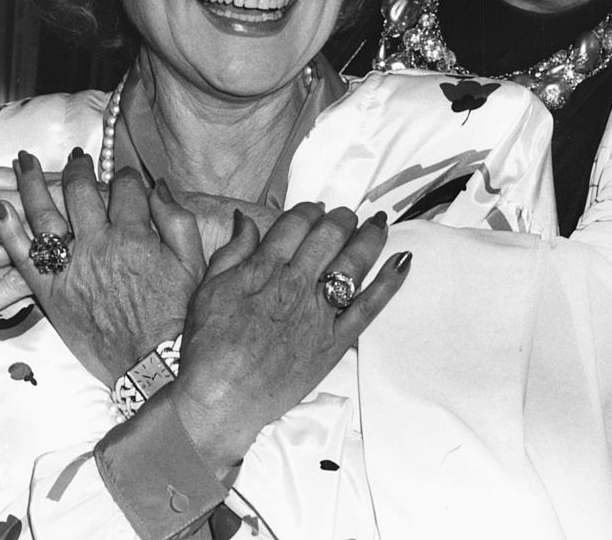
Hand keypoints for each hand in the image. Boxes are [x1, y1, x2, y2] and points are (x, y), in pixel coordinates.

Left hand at [0, 176, 277, 308]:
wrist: (151, 361)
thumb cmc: (175, 312)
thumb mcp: (192, 261)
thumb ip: (176, 218)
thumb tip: (159, 185)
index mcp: (135, 235)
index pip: (125, 187)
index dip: (126, 175)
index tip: (126, 176)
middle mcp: (98, 245)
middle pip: (81, 191)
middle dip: (79, 168)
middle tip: (77, 158)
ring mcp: (70, 267)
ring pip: (44, 213)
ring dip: (32, 182)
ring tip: (24, 161)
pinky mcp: (50, 292)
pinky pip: (22, 255)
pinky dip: (8, 230)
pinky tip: (0, 208)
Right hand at [171, 203, 411, 476]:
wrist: (220, 401)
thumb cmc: (208, 348)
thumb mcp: (208, 290)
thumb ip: (233, 251)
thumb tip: (247, 219)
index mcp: (265, 269)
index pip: (297, 223)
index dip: (310, 210)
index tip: (316, 209)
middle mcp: (296, 285)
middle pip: (329, 235)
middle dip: (341, 218)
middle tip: (346, 215)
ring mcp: (319, 313)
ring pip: (354, 262)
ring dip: (370, 236)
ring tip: (378, 222)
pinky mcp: (335, 342)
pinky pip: (370, 306)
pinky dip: (389, 282)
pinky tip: (403, 260)